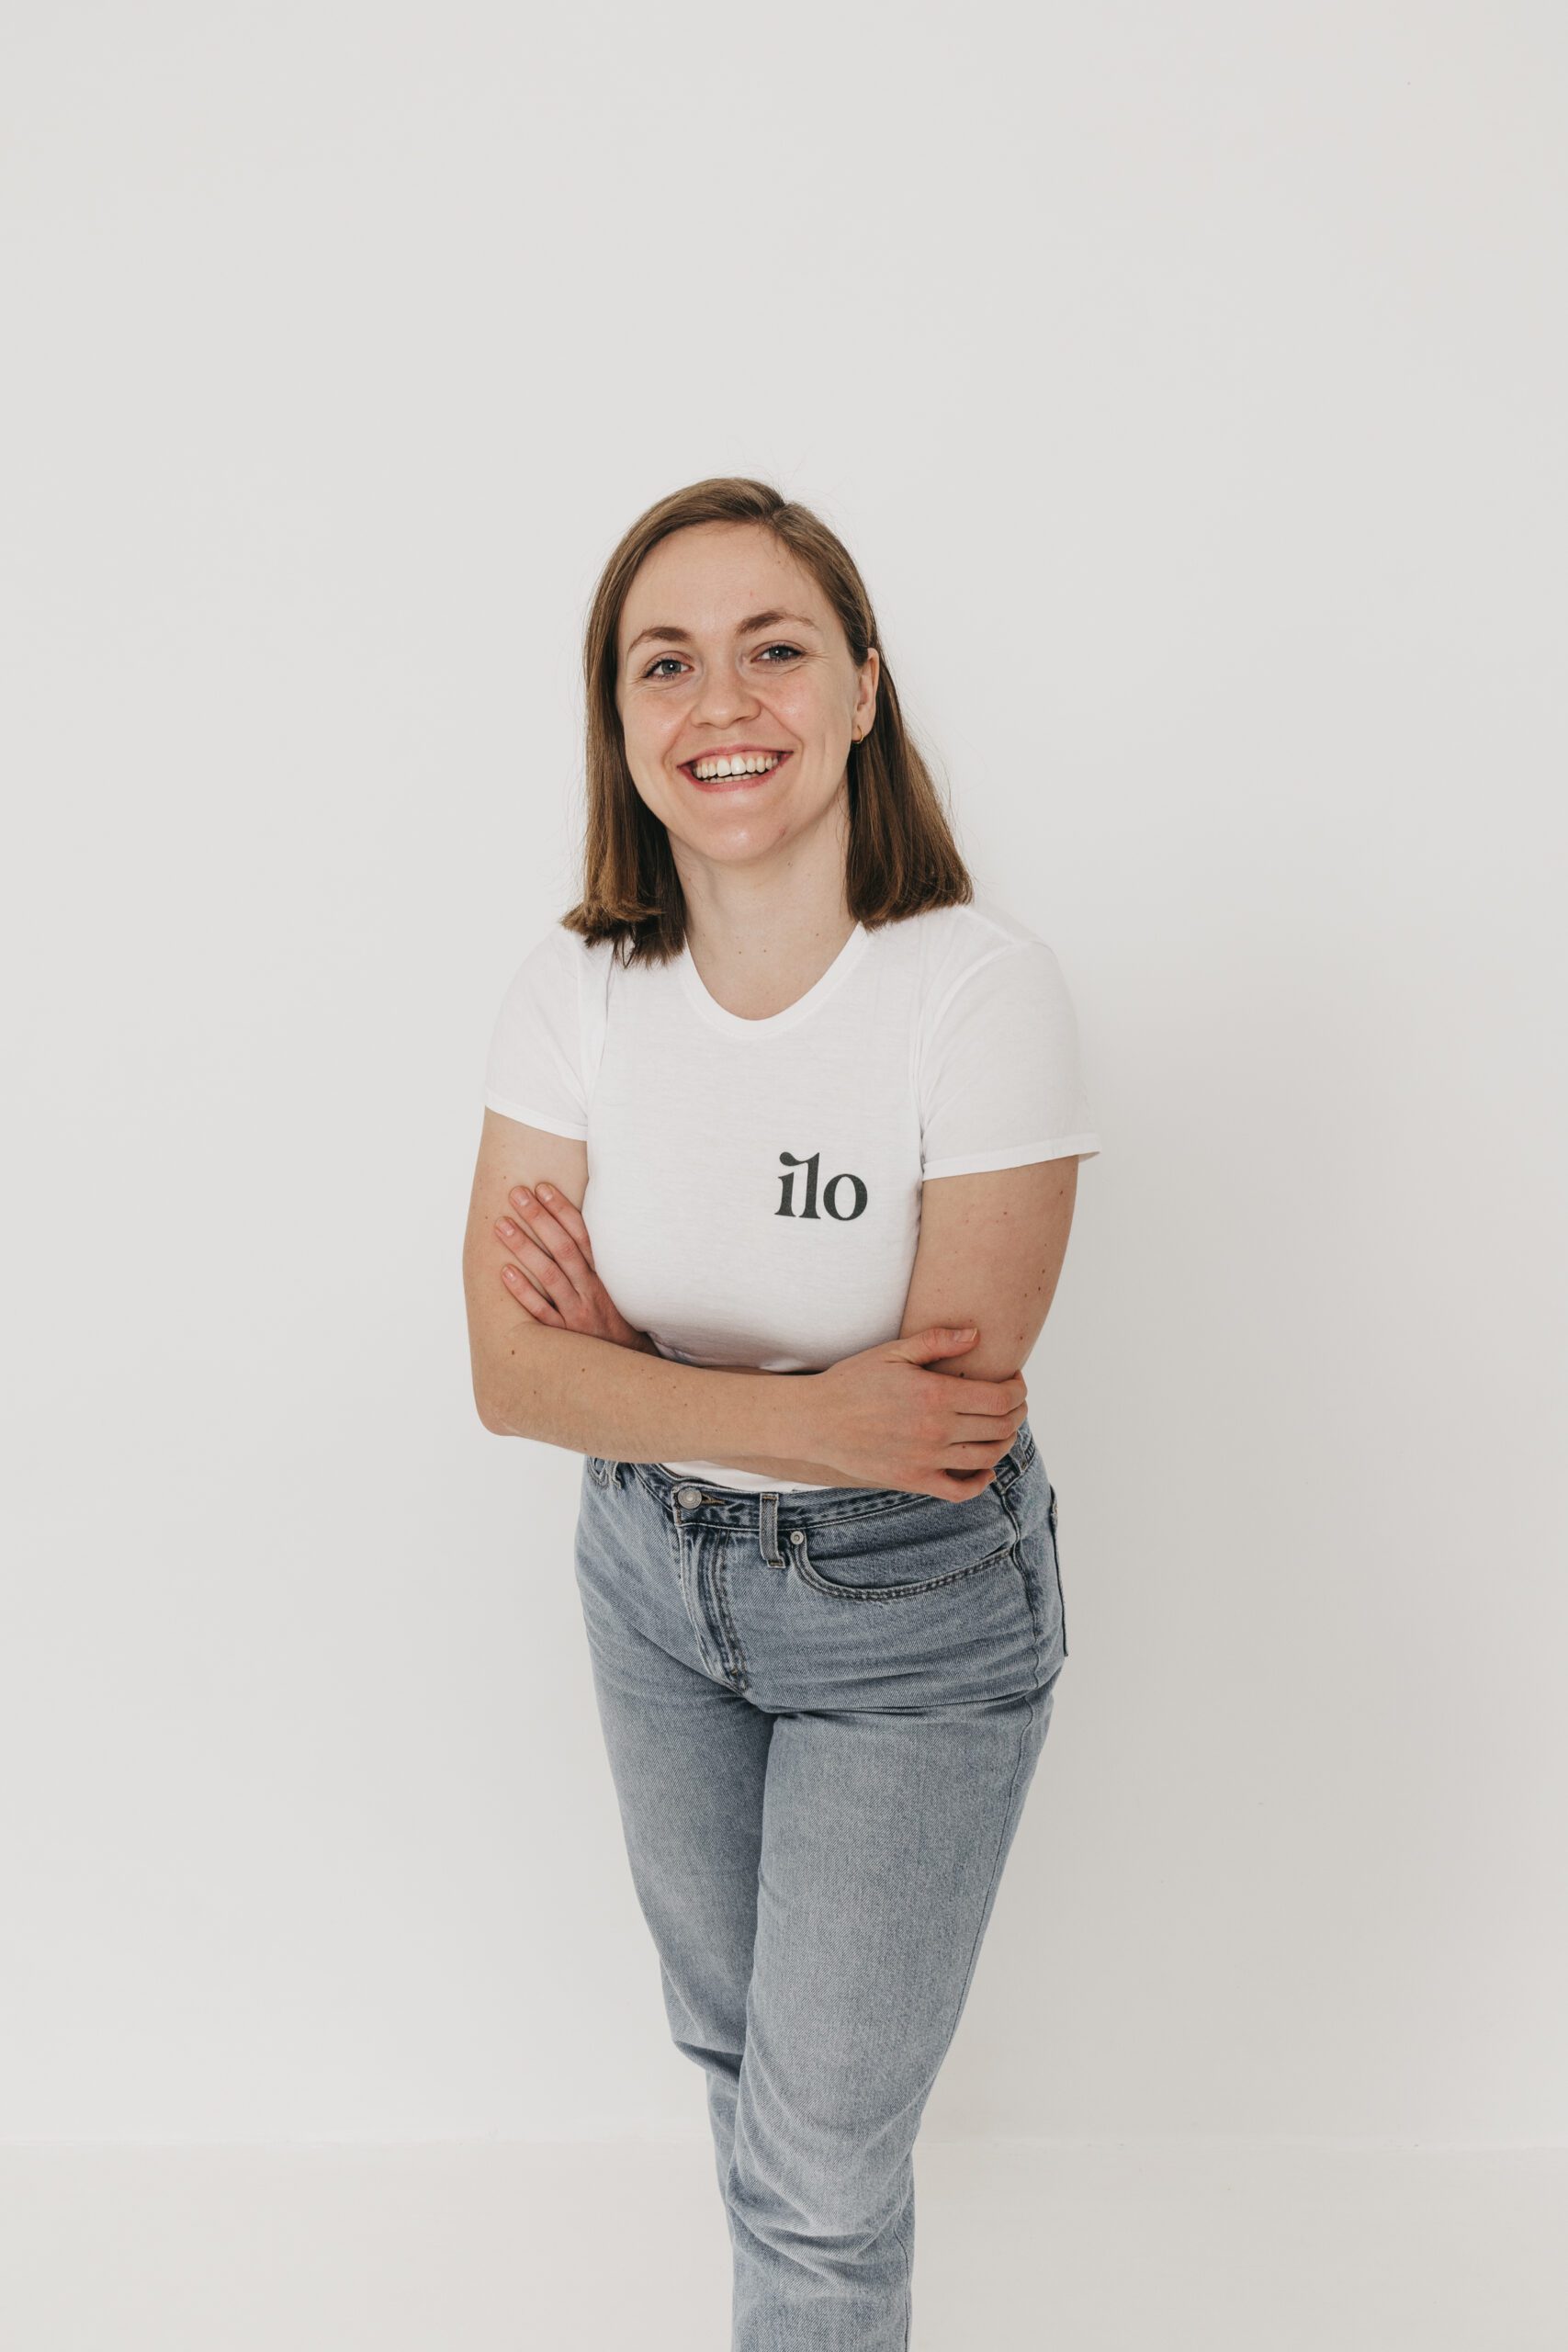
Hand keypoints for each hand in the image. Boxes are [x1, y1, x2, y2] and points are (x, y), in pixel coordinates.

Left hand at [492, 1184, 650, 1349]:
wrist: (627, 1368)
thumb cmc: (612, 1325)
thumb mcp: (609, 1292)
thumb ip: (589, 1266)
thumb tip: (569, 1232)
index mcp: (601, 1278)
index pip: (582, 1236)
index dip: (563, 1210)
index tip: (543, 1187)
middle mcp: (590, 1292)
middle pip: (563, 1249)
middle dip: (539, 1219)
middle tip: (517, 1194)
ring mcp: (576, 1314)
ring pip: (550, 1275)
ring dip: (525, 1247)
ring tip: (501, 1224)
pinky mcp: (563, 1336)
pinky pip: (541, 1312)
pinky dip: (523, 1292)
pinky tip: (504, 1272)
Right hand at [799, 1326, 1026, 1500]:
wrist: (816, 1420)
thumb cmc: (853, 1381)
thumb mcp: (893, 1352)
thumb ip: (937, 1341)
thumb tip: (976, 1334)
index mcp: (936, 1395)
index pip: (1001, 1398)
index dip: (1018, 1390)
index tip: (1015, 1383)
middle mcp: (936, 1430)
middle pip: (1001, 1427)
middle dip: (1016, 1413)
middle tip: (1013, 1403)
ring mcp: (926, 1459)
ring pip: (987, 1458)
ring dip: (1005, 1443)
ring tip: (1001, 1429)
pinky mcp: (914, 1481)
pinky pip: (960, 1491)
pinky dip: (981, 1482)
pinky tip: (984, 1469)